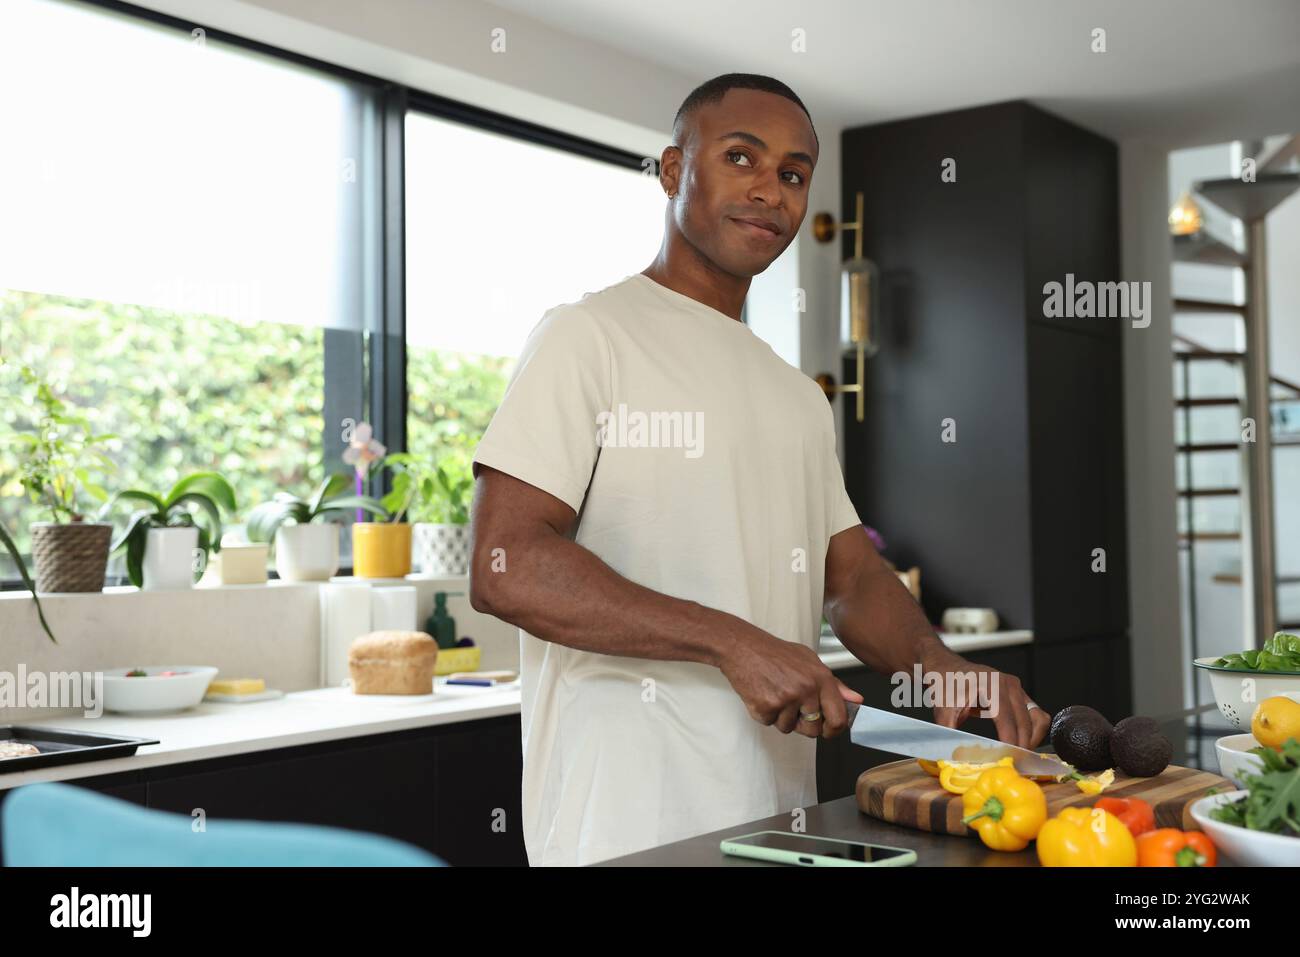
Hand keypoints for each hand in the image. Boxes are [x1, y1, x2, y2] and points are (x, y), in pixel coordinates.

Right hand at [718, 625, 863, 739]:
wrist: (743, 648)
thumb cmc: (776, 653)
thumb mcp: (810, 661)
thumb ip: (834, 684)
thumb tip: (856, 700)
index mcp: (821, 679)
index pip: (838, 718)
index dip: (834, 730)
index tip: (828, 730)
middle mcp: (806, 690)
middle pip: (813, 730)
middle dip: (804, 726)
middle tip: (793, 708)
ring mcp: (786, 700)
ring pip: (789, 728)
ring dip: (782, 717)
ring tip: (774, 693)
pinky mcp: (766, 707)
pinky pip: (770, 723)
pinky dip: (766, 713)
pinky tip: (763, 694)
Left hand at [920, 646, 1049, 749]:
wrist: (947, 667)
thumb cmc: (945, 687)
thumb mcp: (943, 711)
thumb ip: (949, 734)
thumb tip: (953, 758)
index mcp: (989, 686)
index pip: (1007, 720)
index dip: (1009, 743)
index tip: (1007, 760)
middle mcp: (1007, 684)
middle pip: (1026, 722)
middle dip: (1022, 746)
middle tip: (1013, 763)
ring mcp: (1016, 687)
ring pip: (1038, 718)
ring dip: (1032, 739)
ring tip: (1019, 754)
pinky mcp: (1020, 692)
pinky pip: (1036, 714)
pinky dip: (1032, 730)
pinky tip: (1021, 742)